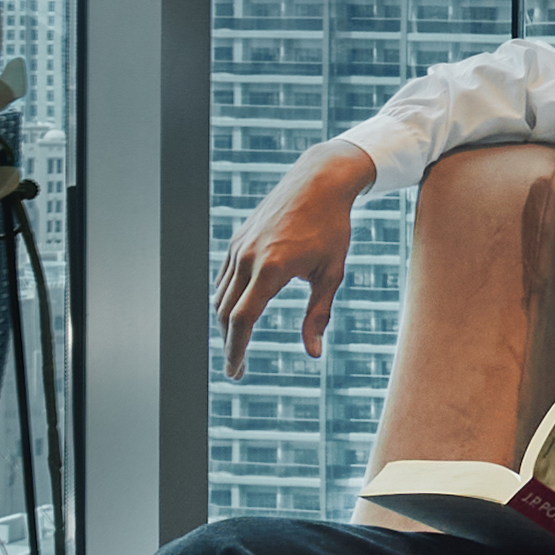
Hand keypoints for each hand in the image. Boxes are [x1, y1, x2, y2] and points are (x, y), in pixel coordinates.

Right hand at [214, 145, 375, 379]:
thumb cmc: (333, 228)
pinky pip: (224, 277)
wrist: (319, 181)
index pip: (243, 320)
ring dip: (226, 324)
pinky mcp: (237, 239)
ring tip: (239, 343)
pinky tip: (238, 312)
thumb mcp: (332, 273)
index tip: (235, 373)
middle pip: (226, 313)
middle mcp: (248, 258)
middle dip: (229, 345)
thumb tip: (313, 352)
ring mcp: (239, 247)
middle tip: (237, 369)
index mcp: (272, 269)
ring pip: (221, 296)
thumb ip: (319, 314)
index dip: (236, 351)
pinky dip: (226, 299)